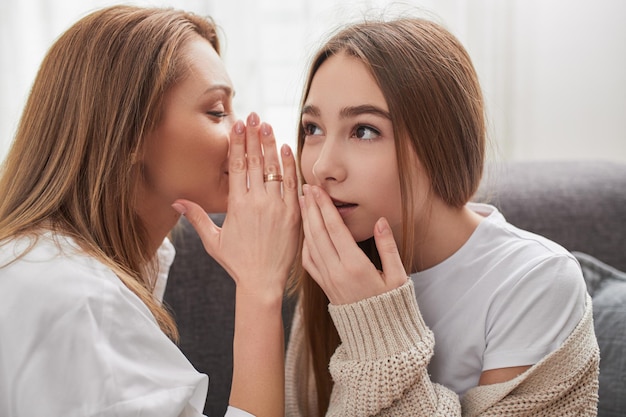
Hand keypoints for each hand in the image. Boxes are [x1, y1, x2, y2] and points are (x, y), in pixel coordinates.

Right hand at [172, 112, 299, 297]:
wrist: (263, 282)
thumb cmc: (237, 262)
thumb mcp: (213, 241)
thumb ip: (196, 218)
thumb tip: (175, 202)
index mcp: (236, 206)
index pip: (237, 166)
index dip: (238, 143)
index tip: (238, 125)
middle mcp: (257, 202)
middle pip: (256, 161)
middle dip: (254, 136)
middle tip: (254, 116)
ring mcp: (277, 207)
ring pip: (274, 169)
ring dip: (271, 145)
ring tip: (268, 125)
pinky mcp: (293, 214)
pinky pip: (292, 185)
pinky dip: (289, 166)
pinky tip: (286, 149)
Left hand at [299, 184, 407, 304]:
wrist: (378, 337)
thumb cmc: (392, 304)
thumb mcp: (397, 276)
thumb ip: (388, 247)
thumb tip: (380, 220)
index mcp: (355, 266)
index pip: (335, 229)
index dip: (325, 206)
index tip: (318, 189)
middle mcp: (336, 272)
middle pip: (318, 233)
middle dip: (311, 208)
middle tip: (307, 187)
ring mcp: (327, 280)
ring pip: (310, 245)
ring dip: (305, 222)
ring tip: (303, 203)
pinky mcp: (324, 286)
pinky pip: (308, 261)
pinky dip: (304, 243)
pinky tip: (306, 231)